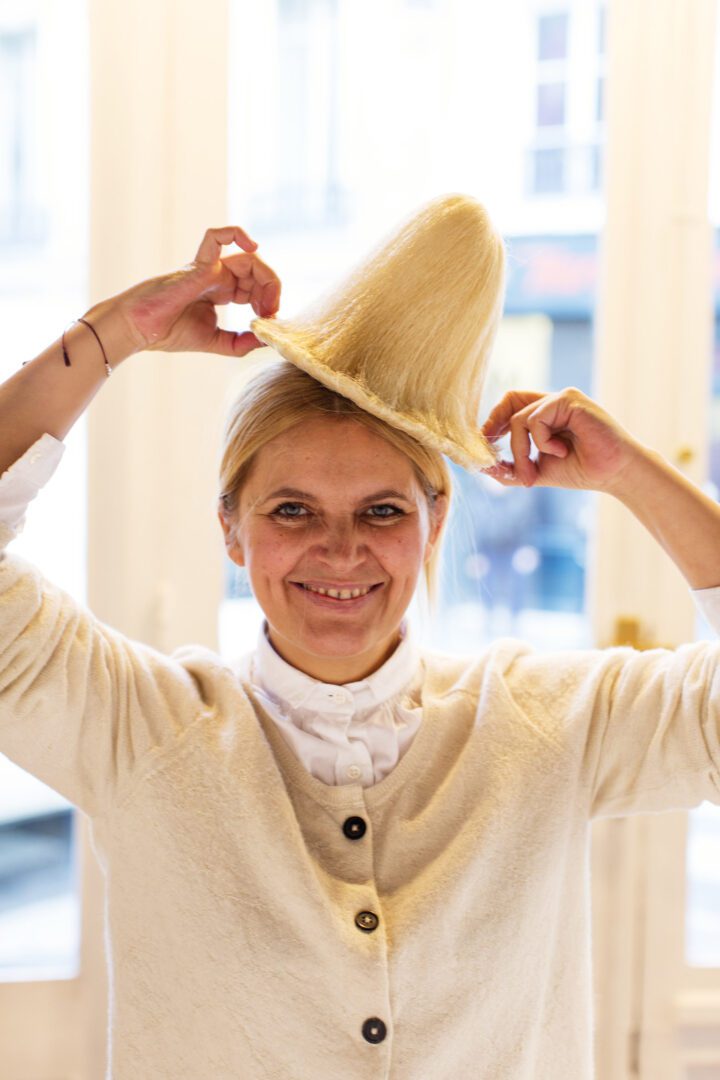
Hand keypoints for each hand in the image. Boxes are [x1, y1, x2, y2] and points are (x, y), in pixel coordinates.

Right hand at [108, 226, 280, 356]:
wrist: (139, 330)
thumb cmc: (168, 333)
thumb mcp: (216, 342)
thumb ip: (240, 342)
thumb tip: (266, 340)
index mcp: (220, 291)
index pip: (255, 287)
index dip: (269, 302)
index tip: (268, 322)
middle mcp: (217, 276)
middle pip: (256, 271)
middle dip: (272, 291)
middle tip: (270, 314)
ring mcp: (208, 268)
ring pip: (248, 257)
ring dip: (266, 278)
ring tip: (266, 303)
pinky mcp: (198, 266)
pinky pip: (216, 236)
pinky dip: (236, 233)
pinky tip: (252, 246)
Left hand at [480, 387, 645, 493]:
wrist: (615, 473)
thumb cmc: (583, 471)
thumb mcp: (538, 470)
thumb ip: (511, 468)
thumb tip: (482, 467)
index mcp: (547, 413)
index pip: (511, 403)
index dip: (493, 421)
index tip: (484, 446)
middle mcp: (553, 401)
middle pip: (509, 400)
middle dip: (495, 426)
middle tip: (491, 455)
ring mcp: (561, 398)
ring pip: (519, 419)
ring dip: (520, 452)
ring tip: (534, 473)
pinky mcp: (569, 400)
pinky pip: (535, 420)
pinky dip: (542, 442)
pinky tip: (561, 452)